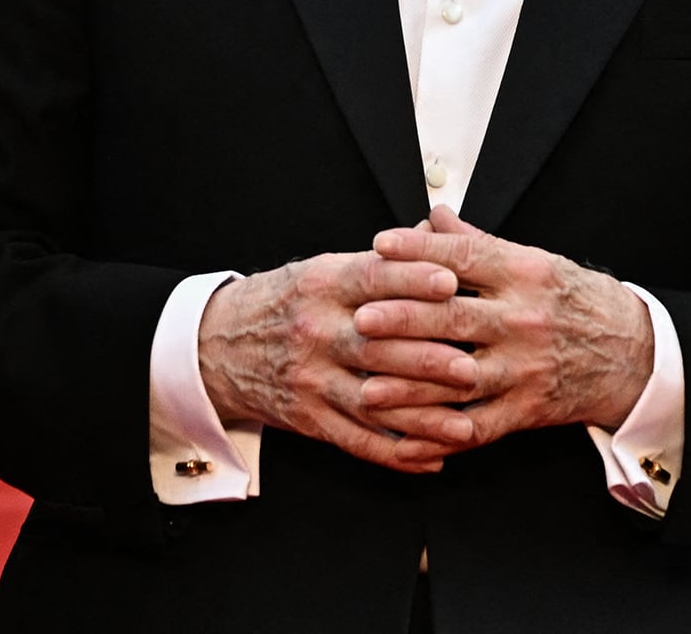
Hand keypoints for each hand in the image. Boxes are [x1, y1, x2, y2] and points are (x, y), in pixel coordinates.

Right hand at [196, 250, 479, 471]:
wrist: (218, 346)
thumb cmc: (284, 303)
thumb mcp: (321, 270)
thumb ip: (379, 263)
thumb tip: (438, 232)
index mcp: (322, 286)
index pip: (372, 279)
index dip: (412, 280)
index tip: (451, 282)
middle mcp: (315, 330)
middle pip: (378, 344)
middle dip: (428, 358)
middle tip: (472, 366)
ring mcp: (311, 378)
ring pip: (373, 400)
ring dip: (423, 417)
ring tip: (466, 424)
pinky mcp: (309, 417)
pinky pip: (357, 441)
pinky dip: (396, 454)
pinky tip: (432, 458)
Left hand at [354, 208, 653, 451]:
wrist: (632, 351)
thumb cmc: (574, 300)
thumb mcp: (534, 261)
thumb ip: (478, 244)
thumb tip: (432, 215)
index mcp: (525, 273)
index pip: (465, 257)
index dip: (420, 251)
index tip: (380, 246)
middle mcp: (525, 319)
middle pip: (455, 317)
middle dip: (403, 320)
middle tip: (361, 320)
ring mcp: (526, 368)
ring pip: (459, 379)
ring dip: (410, 387)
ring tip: (368, 388)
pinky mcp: (528, 408)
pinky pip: (478, 426)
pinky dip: (440, 434)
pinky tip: (406, 436)